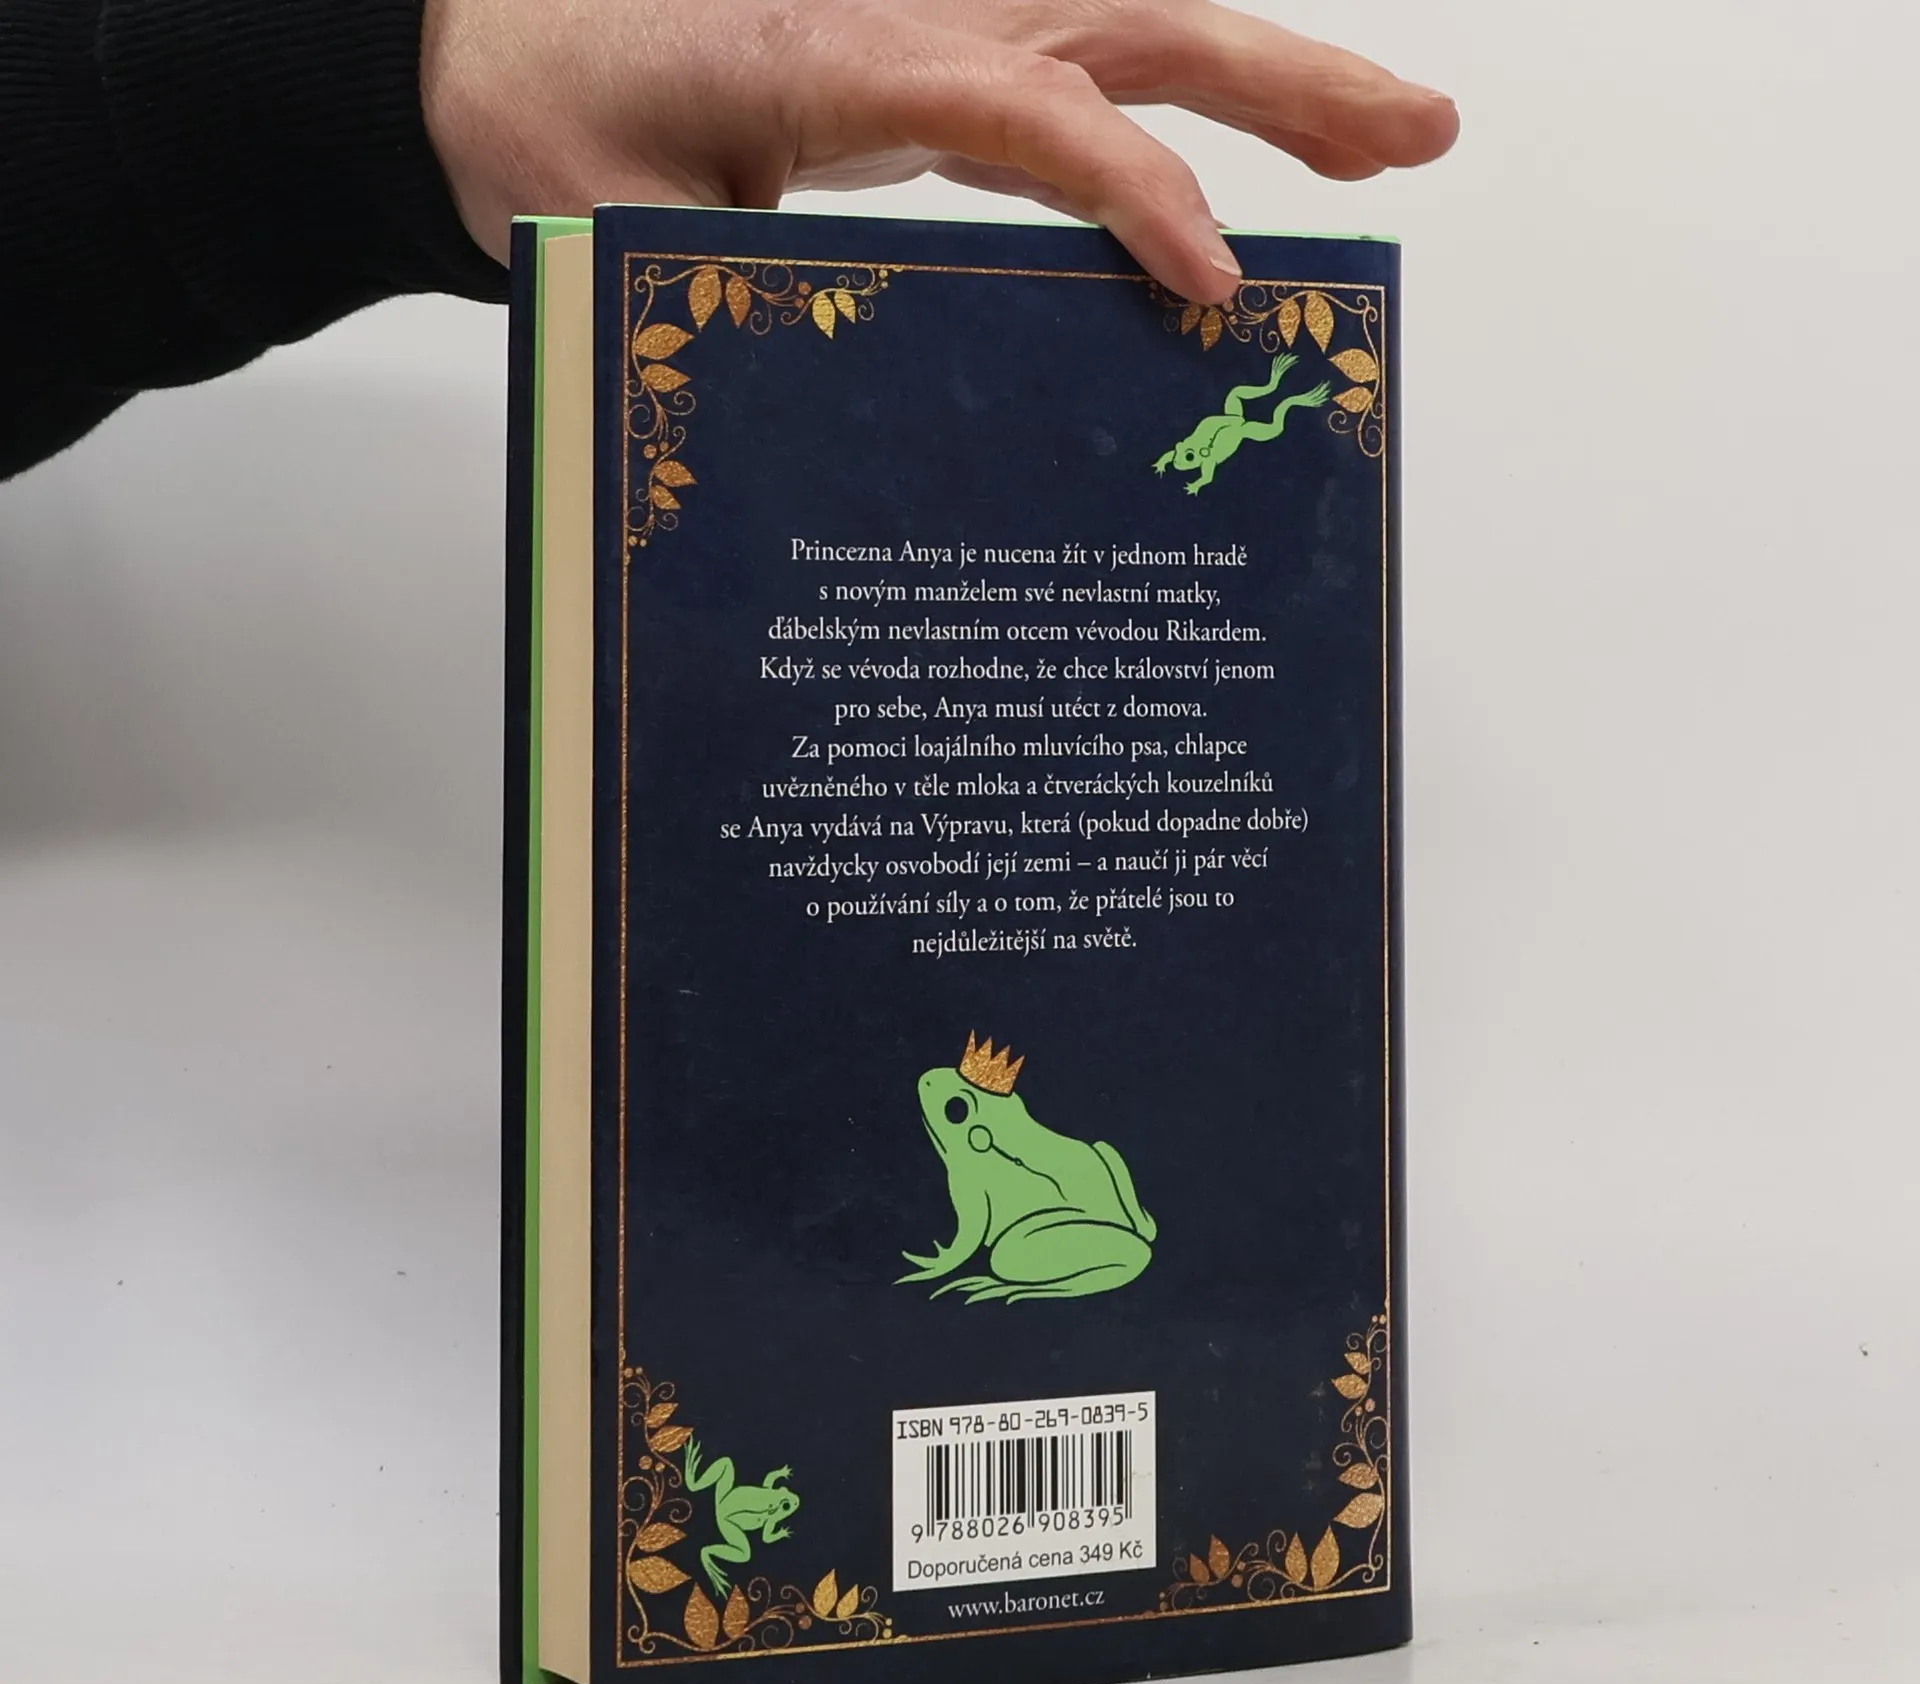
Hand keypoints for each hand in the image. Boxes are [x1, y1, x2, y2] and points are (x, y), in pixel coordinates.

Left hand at [420, 0, 1456, 306]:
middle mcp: (923, 17)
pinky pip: (1081, 81)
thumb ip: (744, 295)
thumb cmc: (554, 131)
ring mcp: (943, 29)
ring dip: (1270, 85)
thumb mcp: (622, 228)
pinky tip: (1224, 177)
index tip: (1209, 291)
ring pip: (1136, 32)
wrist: (502, 56)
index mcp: (847, 54)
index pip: (1031, 110)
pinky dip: (1172, 120)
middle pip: (1142, 28)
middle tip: (1420, 137)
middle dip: (1290, 88)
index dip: (1132, 194)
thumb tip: (858, 404)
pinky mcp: (941, 66)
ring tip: (1395, 142)